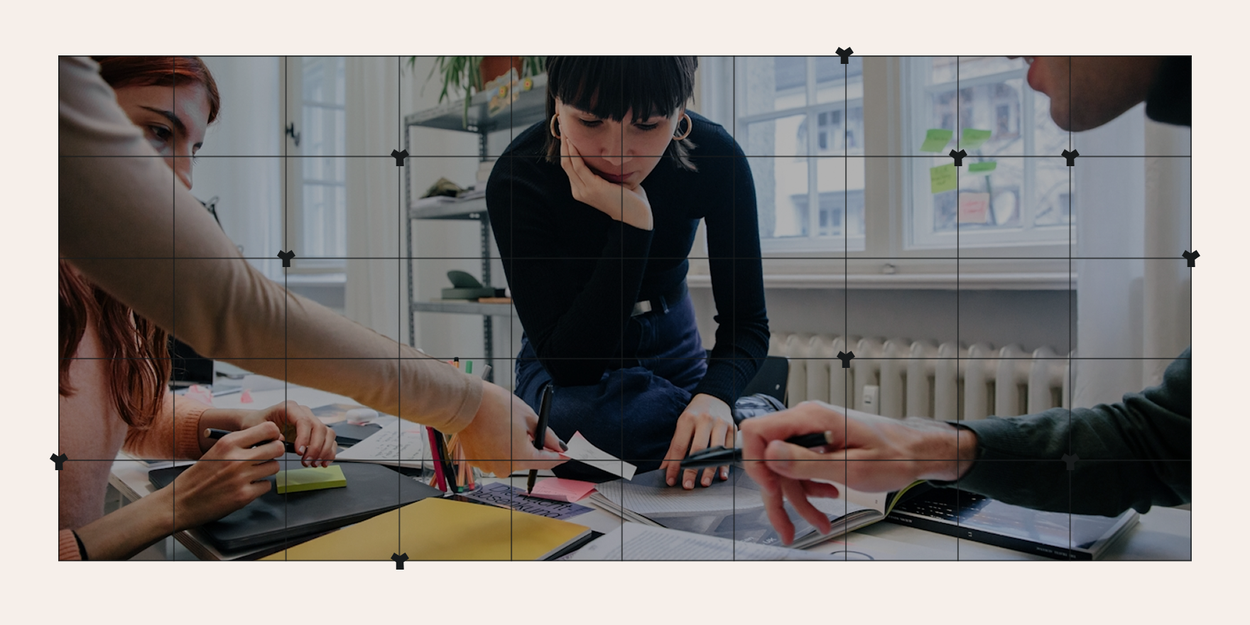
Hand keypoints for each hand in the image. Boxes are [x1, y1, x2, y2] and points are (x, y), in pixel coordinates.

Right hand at [171, 422, 284, 529]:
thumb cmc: (199, 476)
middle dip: (274, 453)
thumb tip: (270, 438)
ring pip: (274, 467)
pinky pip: (267, 485)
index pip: (268, 429)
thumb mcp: (216, 451)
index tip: (269, 441)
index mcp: (228, 443)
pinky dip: (259, 487)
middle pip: (277, 448)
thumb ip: (240, 444)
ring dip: (266, 470)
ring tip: (251, 474)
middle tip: (265, 458)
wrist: (180, 502)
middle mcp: (237, 458)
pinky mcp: (244, 496)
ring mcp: (241, 478)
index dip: (273, 435)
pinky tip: (245, 487)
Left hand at [239, 400, 335, 466]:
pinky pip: (329, 439)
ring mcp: (311, 421)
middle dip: (315, 448)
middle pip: (319, 428)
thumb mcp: (256, 427)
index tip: (299, 452)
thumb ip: (267, 434)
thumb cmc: (257, 422)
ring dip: (324, 450)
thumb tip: (282, 441)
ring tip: (314, 464)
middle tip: (307, 462)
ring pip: (327, 433)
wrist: (258, 422)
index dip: (305, 437)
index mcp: (290, 408)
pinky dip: (329, 451)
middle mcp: (304, 412)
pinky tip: (323, 462)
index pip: (304, 421)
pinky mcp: (315, 431)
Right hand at [457, 381, 565, 476]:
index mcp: (520, 456)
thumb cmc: (495, 406)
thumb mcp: (528, 417)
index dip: (557, 456)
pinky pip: (495, 458)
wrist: (466, 403)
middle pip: (527, 461)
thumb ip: (547, 435)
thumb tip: (559, 446)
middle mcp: (505, 467)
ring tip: (505, 428)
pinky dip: (498, 448)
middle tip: (525, 429)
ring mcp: (489, 467)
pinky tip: (493, 433)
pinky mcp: (478, 463)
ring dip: (512, 447)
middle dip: (531, 447)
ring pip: (510, 460)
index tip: (564, 454)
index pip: (546, 462)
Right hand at [560, 136, 652, 229]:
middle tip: (562, 124)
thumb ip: (604, 171)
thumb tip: (605, 153)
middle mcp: (579, 191)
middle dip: (562, 143)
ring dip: (566, 144)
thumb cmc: (628, 198)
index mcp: (582, 190)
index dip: (566, 149)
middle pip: (564, 163)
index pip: (569, 167)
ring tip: (565, 128)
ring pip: (568, 163)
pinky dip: (574, 152)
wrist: (636, 216)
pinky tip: (573, 141)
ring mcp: (584, 191)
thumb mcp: (612, 181)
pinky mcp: (592, 188)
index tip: (567, 133)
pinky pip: (578, 166)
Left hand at [660, 393, 734, 488]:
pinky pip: (728, 449)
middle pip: (697, 449)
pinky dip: (725, 464)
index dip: (674, 465)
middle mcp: (704, 420)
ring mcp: (720, 424)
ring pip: (715, 451)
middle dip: (692, 470)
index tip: (671, 480)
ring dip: (710, 469)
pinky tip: (721, 474)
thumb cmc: (695, 414)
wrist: (714, 397)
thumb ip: (674, 447)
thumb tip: (664, 467)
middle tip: (688, 485)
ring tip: (704, 482)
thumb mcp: (682, 425)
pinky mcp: (732, 428)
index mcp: (688, 419)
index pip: (679, 446)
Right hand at [739, 402, 975, 544]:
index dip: (757, 463)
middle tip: (786, 524)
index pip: (758, 431)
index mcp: (811, 418)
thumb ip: (807, 462)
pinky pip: (800, 468)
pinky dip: (809, 489)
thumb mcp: (850, 467)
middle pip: (769, 458)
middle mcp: (806, 421)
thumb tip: (770, 454)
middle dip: (778, 495)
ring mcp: (811, 432)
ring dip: (798, 498)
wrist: (915, 452)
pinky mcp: (817, 443)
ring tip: (818, 520)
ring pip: (785, 469)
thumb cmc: (894, 455)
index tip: (771, 489)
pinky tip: (826, 497)